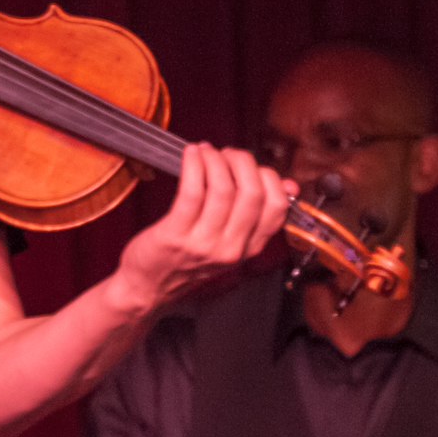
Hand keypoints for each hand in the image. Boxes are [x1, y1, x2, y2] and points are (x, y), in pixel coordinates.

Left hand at [109, 143, 291, 312]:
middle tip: (227, 153)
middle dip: (242, 162)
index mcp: (249, 247)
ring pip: (222, 188)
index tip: (250, 166)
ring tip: (205, 151)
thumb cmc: (188, 257)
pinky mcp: (175, 235)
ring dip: (214, 159)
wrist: (149, 285)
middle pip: (252, 193)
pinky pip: (192, 191)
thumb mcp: (230, 240)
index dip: (268, 177)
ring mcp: (203, 243)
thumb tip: (288, 184)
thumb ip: (256, 214)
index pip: (277, 207)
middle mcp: (231, 248)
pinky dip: (193, 165)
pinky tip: (190, 154)